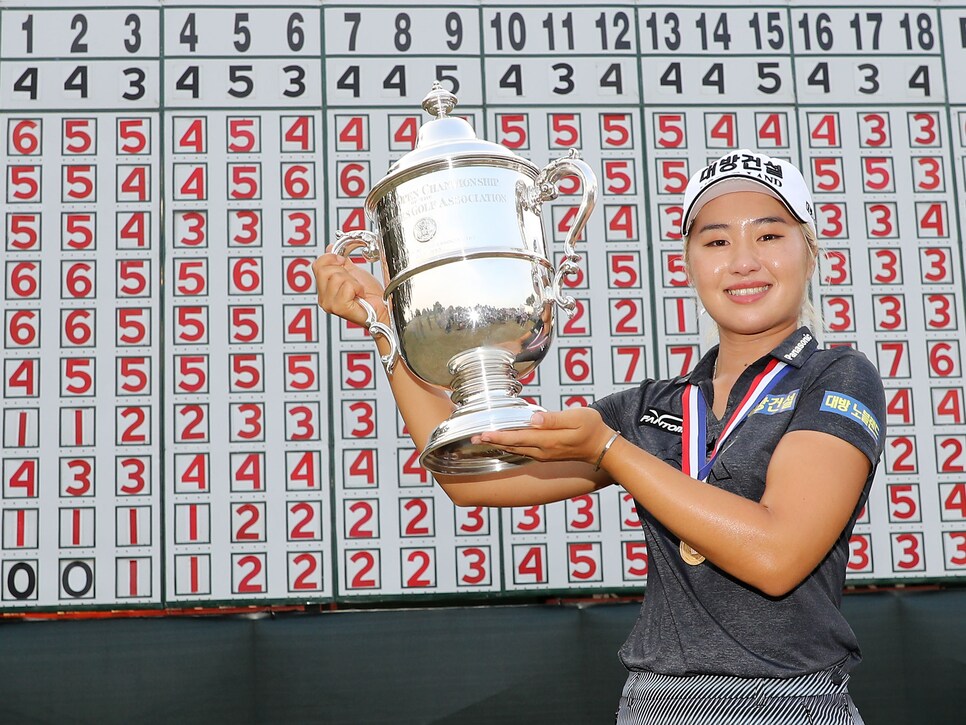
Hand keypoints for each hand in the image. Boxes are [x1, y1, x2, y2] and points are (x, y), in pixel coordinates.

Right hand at [312, 249, 387, 325]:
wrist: (383, 308)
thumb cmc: (371, 296)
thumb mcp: (353, 272)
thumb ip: (341, 261)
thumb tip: (331, 248)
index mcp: (324, 289)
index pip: (317, 265)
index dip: (331, 258)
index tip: (343, 262)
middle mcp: (324, 298)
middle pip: (324, 270)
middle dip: (344, 271)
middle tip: (354, 282)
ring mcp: (330, 304)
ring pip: (336, 277)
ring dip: (353, 281)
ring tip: (358, 290)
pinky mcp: (339, 308)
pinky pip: (346, 286)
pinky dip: (357, 288)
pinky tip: (360, 295)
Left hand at [475, 407, 615, 466]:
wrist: (602, 448)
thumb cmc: (592, 428)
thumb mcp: (578, 418)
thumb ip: (554, 419)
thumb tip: (534, 418)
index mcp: (549, 440)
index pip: (518, 437)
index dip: (499, 436)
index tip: (482, 433)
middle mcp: (543, 450)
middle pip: (512, 446)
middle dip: (492, 441)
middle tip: (472, 437)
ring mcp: (544, 454)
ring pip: (516, 450)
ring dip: (499, 445)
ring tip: (482, 440)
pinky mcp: (546, 454)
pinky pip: (523, 451)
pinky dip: (510, 447)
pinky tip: (503, 444)